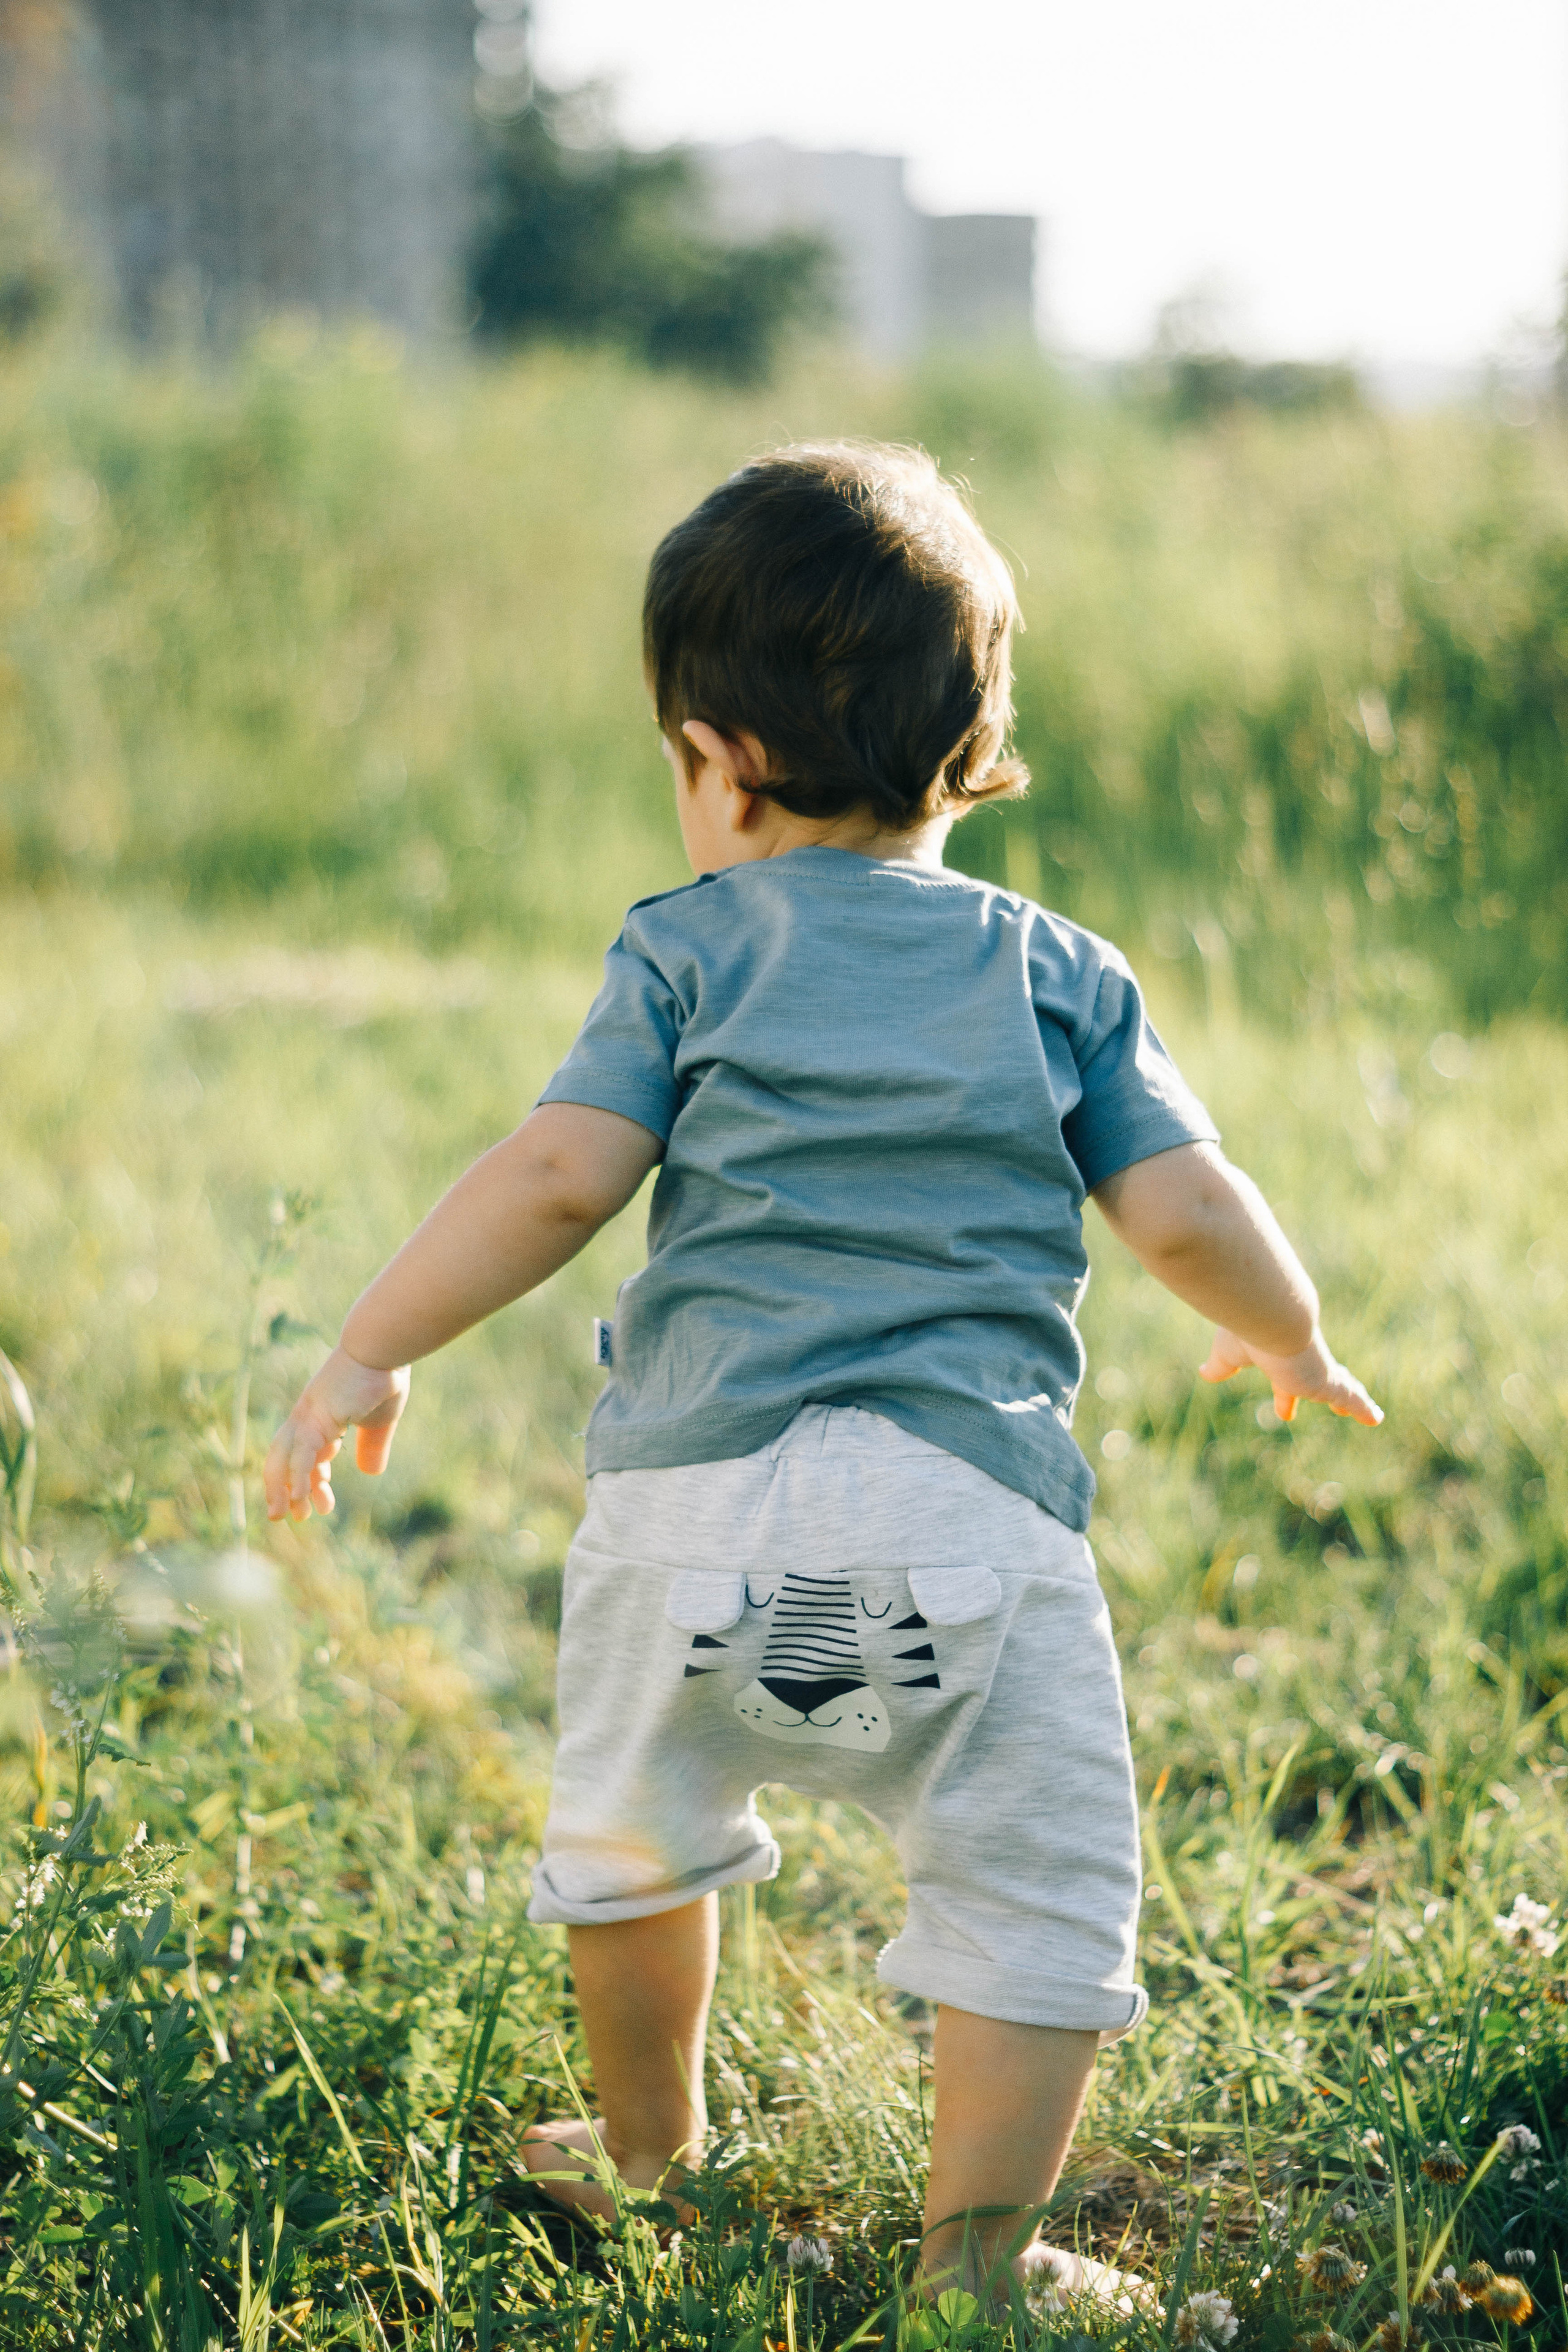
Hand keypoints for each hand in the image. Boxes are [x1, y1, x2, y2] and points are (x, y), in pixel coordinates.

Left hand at [263, 1347, 410, 1521]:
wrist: (383, 1349)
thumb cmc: (384, 1376)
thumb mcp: (380, 1421)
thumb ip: (373, 1446)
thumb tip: (370, 1473)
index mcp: (320, 1417)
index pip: (306, 1456)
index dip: (312, 1483)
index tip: (324, 1508)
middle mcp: (306, 1417)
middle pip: (281, 1458)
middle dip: (281, 1488)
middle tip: (284, 1517)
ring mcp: (307, 1416)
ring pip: (283, 1459)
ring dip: (281, 1489)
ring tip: (283, 1516)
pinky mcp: (315, 1417)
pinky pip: (301, 1454)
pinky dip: (297, 1477)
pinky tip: (300, 1497)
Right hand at [1199, 1327, 1382, 1426]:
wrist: (1268, 1313)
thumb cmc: (1246, 1328)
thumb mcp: (1227, 1353)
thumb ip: (1220, 1366)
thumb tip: (1205, 1373)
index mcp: (1277, 1355)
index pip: (1284, 1377)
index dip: (1285, 1395)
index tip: (1285, 1412)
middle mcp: (1301, 1361)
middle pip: (1317, 1381)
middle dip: (1322, 1394)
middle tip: (1341, 1409)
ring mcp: (1317, 1370)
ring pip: (1340, 1386)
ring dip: (1350, 1399)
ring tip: (1365, 1414)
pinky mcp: (1328, 1380)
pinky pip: (1350, 1396)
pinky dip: (1362, 1407)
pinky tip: (1376, 1419)